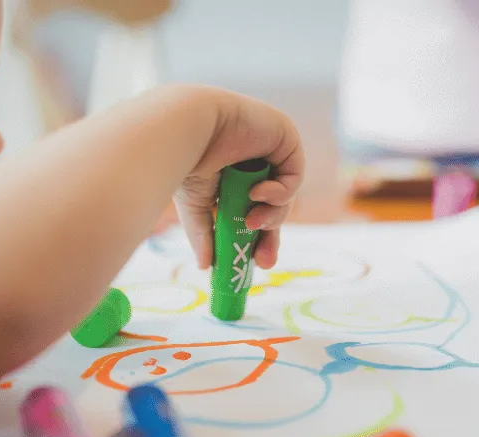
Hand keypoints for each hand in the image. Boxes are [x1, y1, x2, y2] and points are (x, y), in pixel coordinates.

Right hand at [172, 88, 304, 269]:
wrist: (188, 127)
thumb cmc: (185, 159)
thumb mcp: (195, 207)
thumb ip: (205, 235)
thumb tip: (206, 266)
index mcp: (233, 175)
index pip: (253, 210)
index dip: (258, 237)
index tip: (256, 263)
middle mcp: (253, 161)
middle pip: (274, 207)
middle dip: (270, 235)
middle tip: (263, 260)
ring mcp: (271, 149)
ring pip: (284, 196)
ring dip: (272, 215)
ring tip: (252, 222)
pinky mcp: (285, 138)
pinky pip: (294, 176)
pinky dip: (280, 192)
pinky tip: (259, 193)